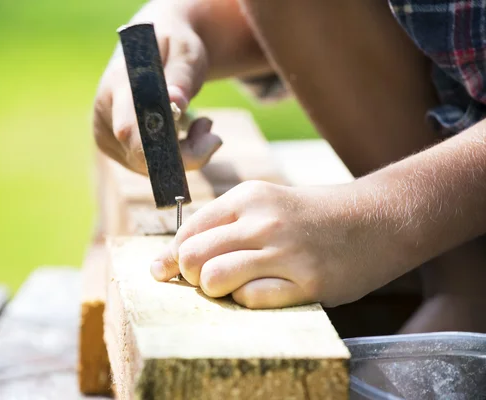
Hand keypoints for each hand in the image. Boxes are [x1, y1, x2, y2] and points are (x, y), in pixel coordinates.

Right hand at [92, 3, 222, 174]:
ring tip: (203, 124)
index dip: (161, 143)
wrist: (153, 50)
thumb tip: (176, 101)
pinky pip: (150, 168)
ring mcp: (106, 135)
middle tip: (213, 132)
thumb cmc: (173, 47)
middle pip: (141, 155)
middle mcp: (104, 113)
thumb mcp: (185, 52)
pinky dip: (176, 157)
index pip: (129, 127)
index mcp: (117, 84)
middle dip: (186, 153)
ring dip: (186, 154)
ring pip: (149, 167)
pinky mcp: (116, 150)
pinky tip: (188, 133)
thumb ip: (181, 75)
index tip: (202, 131)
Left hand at [150, 180, 396, 308]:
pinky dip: (247, 301)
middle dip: (189, 276)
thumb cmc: (313, 216)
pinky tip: (262, 291)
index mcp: (248, 197)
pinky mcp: (308, 281)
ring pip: (214, 278)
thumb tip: (174, 257)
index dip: (170, 257)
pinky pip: (251, 299)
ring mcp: (285, 251)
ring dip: (215, 290)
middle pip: (192, 258)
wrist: (379, 218)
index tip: (164, 272)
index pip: (187, 232)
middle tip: (205, 280)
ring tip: (232, 287)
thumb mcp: (268, 203)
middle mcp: (262, 220)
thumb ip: (225, 225)